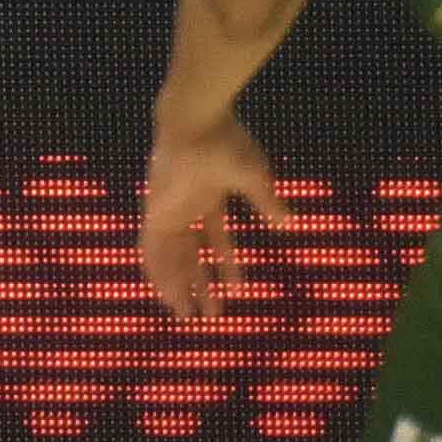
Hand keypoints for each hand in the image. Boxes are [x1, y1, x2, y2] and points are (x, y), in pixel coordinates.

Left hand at [140, 107, 278, 322]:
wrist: (196, 123)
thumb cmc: (226, 145)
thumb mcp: (255, 179)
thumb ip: (268, 204)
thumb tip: (290, 226)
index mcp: (209, 196)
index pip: (216, 237)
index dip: (227, 263)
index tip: (238, 290)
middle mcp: (185, 206)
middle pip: (192, 255)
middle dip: (202, 285)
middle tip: (213, 315)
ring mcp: (168, 209)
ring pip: (172, 258)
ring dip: (180, 287)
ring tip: (188, 318)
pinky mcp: (155, 212)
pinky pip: (150, 249)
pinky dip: (156, 273)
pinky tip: (164, 296)